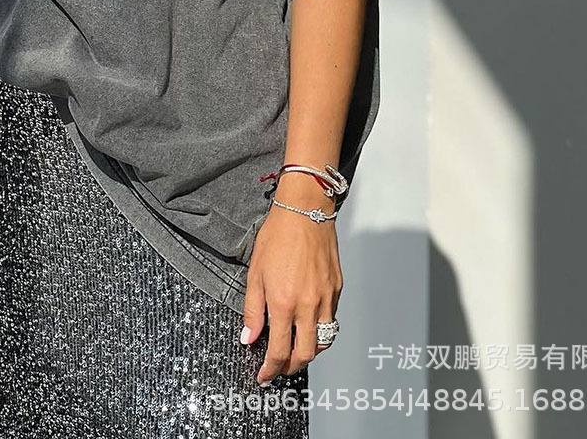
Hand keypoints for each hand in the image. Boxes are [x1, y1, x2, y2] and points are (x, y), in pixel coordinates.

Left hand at [240, 173, 342, 384]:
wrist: (304, 211)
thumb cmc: (278, 236)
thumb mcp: (255, 273)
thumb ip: (253, 310)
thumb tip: (249, 338)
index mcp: (284, 302)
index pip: (279, 351)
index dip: (270, 369)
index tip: (264, 375)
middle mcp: (309, 305)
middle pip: (305, 354)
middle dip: (291, 367)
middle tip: (279, 367)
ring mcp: (326, 298)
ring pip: (323, 341)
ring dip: (308, 352)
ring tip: (294, 349)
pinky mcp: (337, 289)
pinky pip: (331, 319)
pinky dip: (320, 329)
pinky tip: (308, 323)